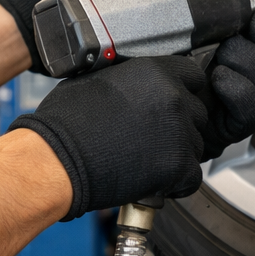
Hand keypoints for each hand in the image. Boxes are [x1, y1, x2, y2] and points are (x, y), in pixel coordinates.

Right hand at [10, 56, 208, 218]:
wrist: (56, 159)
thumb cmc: (66, 122)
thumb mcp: (99, 80)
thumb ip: (131, 81)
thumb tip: (136, 88)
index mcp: (155, 71)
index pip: (193, 76)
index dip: (184, 93)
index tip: (172, 107)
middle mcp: (173, 97)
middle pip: (198, 113)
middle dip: (180, 127)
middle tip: (155, 140)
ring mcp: (178, 132)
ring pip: (196, 146)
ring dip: (178, 155)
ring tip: (148, 162)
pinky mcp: (178, 165)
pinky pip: (192, 177)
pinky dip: (177, 184)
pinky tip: (155, 182)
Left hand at [200, 7, 254, 158]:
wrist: (178, 109)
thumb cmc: (195, 74)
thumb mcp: (213, 40)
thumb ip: (237, 23)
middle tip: (236, 34)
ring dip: (241, 60)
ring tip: (219, 59)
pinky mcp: (246, 122)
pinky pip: (251, 101)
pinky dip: (233, 86)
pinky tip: (218, 79)